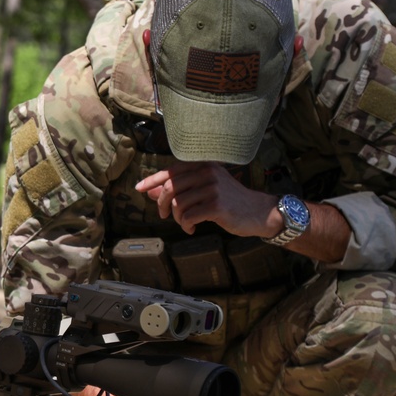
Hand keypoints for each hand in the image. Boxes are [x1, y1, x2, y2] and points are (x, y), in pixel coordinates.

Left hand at [134, 161, 277, 236]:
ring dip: (177, 219)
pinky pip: (188, 216)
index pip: (171, 171)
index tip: (138, 188)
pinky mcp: (216, 204)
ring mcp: (212, 188)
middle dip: (161, 205)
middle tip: (163, 216)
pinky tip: (192, 229)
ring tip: (186, 223)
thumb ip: (179, 189)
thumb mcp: (203, 190)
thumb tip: (150, 191)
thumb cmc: (228, 201)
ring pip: (178, 204)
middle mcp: (207, 172)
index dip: (152, 180)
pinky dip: (186, 225)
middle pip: (170, 188)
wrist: (257, 212)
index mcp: (203, 166)